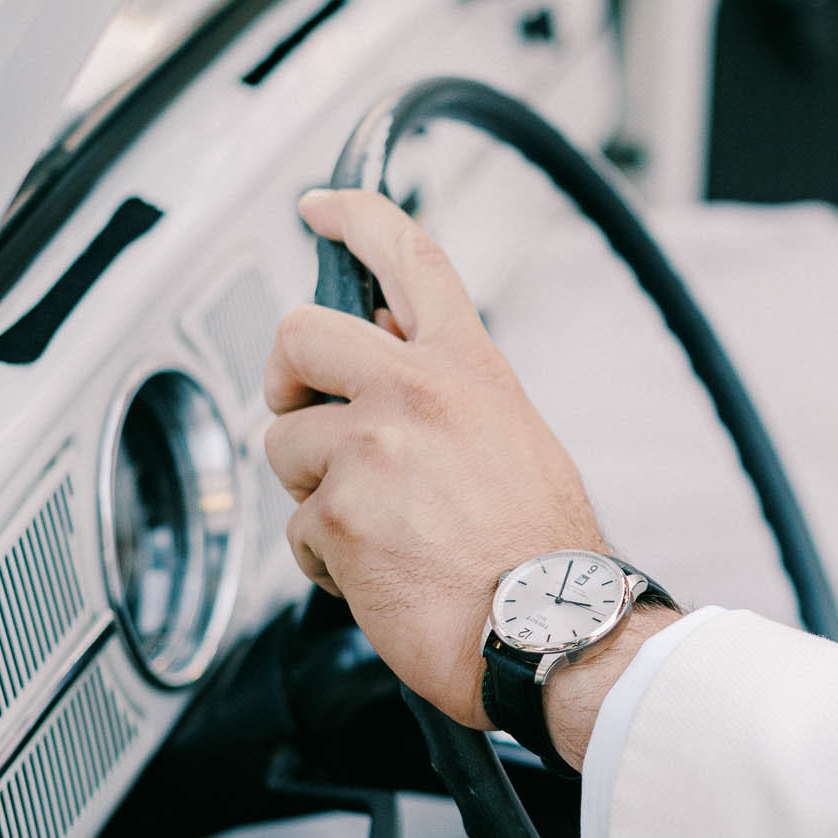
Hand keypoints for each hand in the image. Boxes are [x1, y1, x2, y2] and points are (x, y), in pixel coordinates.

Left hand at [265, 190, 670, 758]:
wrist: (552, 629)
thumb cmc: (542, 552)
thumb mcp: (514, 437)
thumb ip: (447, 393)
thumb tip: (378, 364)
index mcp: (469, 368)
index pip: (409, 258)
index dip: (356, 217)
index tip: (322, 208)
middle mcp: (418, 393)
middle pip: (300, 334)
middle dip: (287, 378)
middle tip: (305, 413)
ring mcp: (373, 450)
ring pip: (286, 446)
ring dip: (314, 493)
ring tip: (379, 529)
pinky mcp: (339, 514)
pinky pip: (297, 528)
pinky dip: (328, 560)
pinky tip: (382, 575)